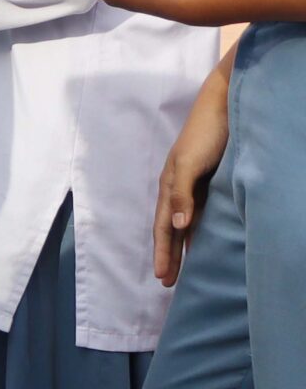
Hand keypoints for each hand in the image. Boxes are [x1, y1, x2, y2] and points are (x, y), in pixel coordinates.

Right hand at [154, 65, 229, 285]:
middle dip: (169, 254)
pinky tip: (204, 238)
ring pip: (186, 222)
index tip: (163, 278)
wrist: (226, 106)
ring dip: (183, 245)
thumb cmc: (205, 134)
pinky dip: (200, 230)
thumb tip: (178, 226)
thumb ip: (181, 194)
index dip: (163, 252)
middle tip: (168, 282)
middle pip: (172, 228)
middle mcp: (180, 188)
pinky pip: (203, 213)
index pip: (164, 227)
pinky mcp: (212, 182)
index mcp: (169, 186)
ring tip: (183, 268)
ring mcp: (196, 186)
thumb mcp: (189, 163)